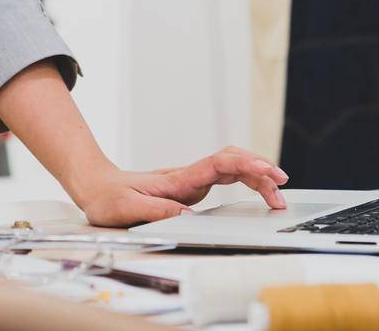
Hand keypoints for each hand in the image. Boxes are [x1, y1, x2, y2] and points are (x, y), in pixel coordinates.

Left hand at [71, 147, 289, 227]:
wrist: (96, 185)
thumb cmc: (108, 198)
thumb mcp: (126, 208)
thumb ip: (156, 210)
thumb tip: (188, 216)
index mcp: (177, 180)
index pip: (218, 165)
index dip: (245, 165)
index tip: (265, 171)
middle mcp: (188, 177)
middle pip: (232, 163)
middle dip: (260, 171)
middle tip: (282, 188)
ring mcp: (191, 180)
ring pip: (231, 169)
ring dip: (257, 176)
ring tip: (278, 194)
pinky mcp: (190, 187)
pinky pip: (224, 178)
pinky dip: (245, 180)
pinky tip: (258, 188)